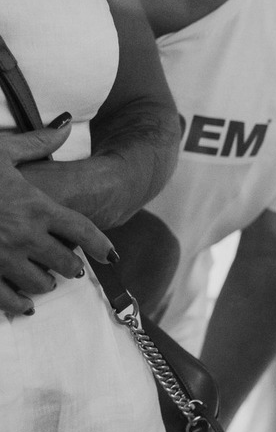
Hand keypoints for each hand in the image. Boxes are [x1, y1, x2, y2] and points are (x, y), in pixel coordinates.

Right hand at [0, 126, 114, 314]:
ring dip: (47, 282)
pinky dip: (19, 305)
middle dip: (72, 265)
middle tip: (72, 265)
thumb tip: (65, 126)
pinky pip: (7, 300)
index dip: (101, 245)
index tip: (110, 254)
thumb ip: (37, 143)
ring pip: (40, 283)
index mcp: (35, 206)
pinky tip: (24, 306)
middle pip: (66, 262)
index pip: (82, 231)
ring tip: (47, 279)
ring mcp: (2, 258)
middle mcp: (24, 236)